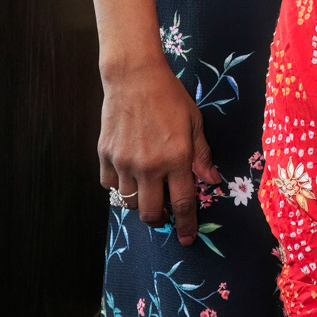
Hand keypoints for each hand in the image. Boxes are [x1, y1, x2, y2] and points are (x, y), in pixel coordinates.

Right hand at [98, 59, 219, 243]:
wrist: (134, 77)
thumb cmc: (169, 97)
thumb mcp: (195, 123)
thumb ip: (202, 155)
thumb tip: (212, 181)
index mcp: (176, 159)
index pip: (183, 203)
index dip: (185, 225)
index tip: (186, 239)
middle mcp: (149, 166)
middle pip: (151, 212)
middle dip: (159, 219)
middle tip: (164, 213)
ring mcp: (124, 162)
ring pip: (129, 201)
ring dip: (139, 200)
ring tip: (147, 188)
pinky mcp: (105, 155)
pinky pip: (109, 184)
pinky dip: (118, 185)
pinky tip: (127, 173)